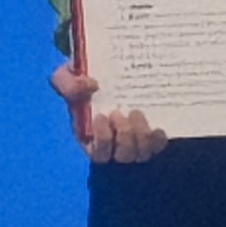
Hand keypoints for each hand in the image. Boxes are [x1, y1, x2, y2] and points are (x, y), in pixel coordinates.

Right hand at [49, 60, 164, 164]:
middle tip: (119, 113)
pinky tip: (156, 127)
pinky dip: (158, 139)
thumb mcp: (67, 76)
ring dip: (141, 136)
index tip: (101, 117)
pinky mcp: (151, 137)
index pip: (98, 154)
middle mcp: (113, 146)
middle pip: (124, 156)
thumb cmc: (85, 78)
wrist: (107, 70)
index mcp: (90, 138)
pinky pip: (158, 147)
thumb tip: (90, 86)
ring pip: (142, 154)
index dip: (102, 140)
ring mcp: (134, 143)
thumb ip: (68, 83)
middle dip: (124, 137)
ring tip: (136, 113)